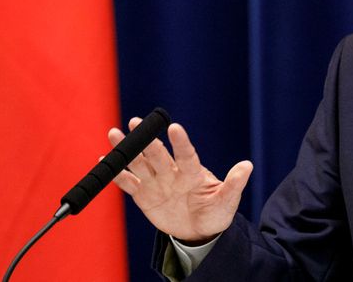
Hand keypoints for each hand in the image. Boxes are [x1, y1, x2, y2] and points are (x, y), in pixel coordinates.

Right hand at [108, 119, 252, 242]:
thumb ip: (234, 184)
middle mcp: (173, 173)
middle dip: (147, 140)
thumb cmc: (216, 213)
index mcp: (193, 173)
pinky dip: (117, 174)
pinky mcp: (144, 195)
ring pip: (140, 163)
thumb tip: (248, 165)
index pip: (186, 154)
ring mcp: (157, 182)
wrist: (199, 231)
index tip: (174, 127)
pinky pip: (129, 183)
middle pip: (158, 155)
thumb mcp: (227, 201)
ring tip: (114, 133)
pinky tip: (104, 160)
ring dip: (127, 149)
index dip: (180, 141)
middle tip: (135, 121)